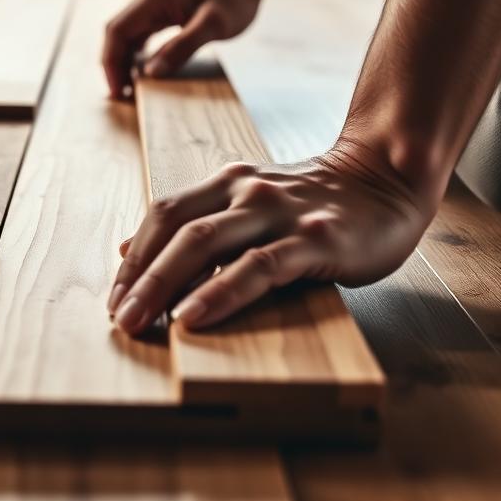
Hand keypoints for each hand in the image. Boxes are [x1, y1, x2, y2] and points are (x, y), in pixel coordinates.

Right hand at [101, 0, 261, 98]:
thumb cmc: (233, 0)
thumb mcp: (214, 25)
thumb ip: (182, 47)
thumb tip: (150, 73)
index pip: (118, 31)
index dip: (112, 62)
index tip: (118, 90)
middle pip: (116, 33)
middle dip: (113, 65)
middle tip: (120, 95)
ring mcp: (152, 3)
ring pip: (124, 35)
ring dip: (121, 61)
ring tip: (127, 89)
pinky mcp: (159, 11)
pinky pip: (138, 34)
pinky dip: (134, 54)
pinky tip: (139, 72)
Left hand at [107, 139, 433, 333]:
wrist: (386, 178)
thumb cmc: (315, 203)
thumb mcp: (249, 203)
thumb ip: (199, 222)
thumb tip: (129, 250)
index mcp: (227, 182)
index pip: (164, 215)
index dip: (135, 257)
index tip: (115, 297)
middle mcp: (245, 190)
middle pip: (175, 229)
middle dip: (139, 276)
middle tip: (119, 319)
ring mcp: (278, 212)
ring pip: (204, 244)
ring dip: (163, 285)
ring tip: (138, 322)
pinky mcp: (312, 239)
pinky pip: (257, 268)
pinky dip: (219, 293)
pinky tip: (194, 318)